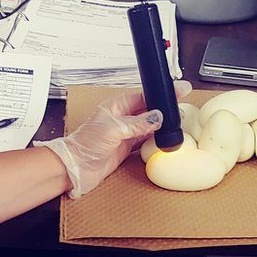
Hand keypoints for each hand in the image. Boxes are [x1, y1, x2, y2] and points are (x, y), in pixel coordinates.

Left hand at [37, 80, 192, 197]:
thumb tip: (157, 117)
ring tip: (177, 122)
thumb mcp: (114, 129)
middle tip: (181, 107)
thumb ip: (138, 123)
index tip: (177, 89)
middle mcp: (121, 118)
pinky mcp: (125, 148)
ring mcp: (124, 133)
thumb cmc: (85, 144)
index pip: (144, 96)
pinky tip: (164, 139)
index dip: (160, 93)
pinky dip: (155, 140)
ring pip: (148, 126)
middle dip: (163, 108)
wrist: (75, 167)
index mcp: (116, 106)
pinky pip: (145, 141)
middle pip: (148, 110)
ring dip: (161, 125)